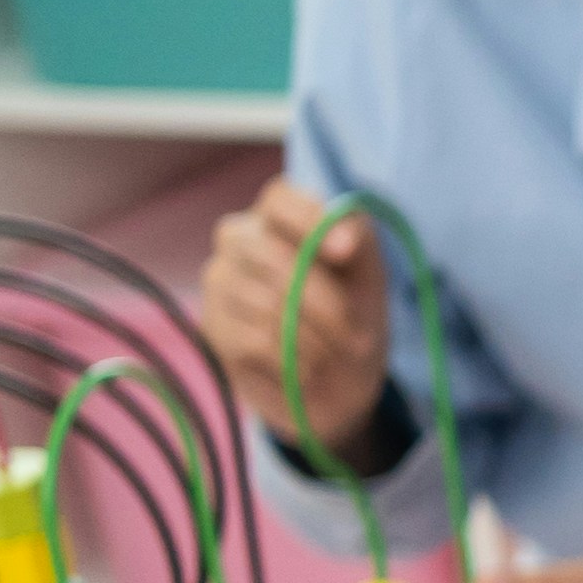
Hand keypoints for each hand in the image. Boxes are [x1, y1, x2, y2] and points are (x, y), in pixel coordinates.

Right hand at [200, 180, 389, 451]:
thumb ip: (360, 243)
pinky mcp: (213, 326)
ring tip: (331, 353)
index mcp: (278, 218)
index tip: (346, 253)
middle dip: (325, 302)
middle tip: (356, 335)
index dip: (309, 220)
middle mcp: (238, 240)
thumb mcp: (369, 277)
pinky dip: (294, 362)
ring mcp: (219, 281)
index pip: (279, 199)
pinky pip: (256, 341)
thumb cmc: (353, 316)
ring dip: (315, 339)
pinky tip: (306, 368)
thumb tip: (343, 237)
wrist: (339, 383)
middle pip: (273, 256)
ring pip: (266, 304)